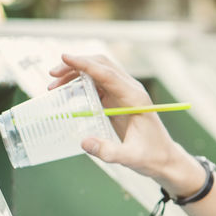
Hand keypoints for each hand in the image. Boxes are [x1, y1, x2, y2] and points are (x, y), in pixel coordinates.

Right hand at [48, 54, 198, 193]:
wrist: (163, 158)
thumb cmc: (151, 156)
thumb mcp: (131, 158)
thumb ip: (109, 151)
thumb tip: (84, 142)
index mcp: (135, 98)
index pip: (108, 74)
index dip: (85, 64)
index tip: (64, 57)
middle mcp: (130, 90)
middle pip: (101, 65)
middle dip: (76, 65)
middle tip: (52, 75)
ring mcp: (124, 93)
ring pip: (97, 73)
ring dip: (75, 74)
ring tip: (53, 87)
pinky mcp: (118, 100)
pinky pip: (97, 85)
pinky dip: (79, 84)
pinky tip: (65, 94)